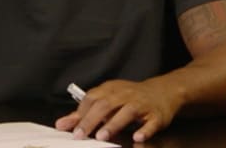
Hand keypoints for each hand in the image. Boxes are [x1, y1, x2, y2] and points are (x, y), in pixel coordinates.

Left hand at [54, 79, 181, 142]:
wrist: (163, 92)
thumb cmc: (130, 98)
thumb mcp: (108, 100)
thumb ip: (85, 113)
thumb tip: (62, 124)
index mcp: (111, 90)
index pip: (92, 98)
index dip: (81, 113)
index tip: (71, 127)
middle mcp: (126, 95)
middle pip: (106, 104)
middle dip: (92, 120)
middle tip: (81, 134)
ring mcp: (142, 104)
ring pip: (127, 112)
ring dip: (114, 124)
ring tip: (102, 136)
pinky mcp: (156, 115)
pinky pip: (151, 123)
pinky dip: (145, 130)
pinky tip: (137, 137)